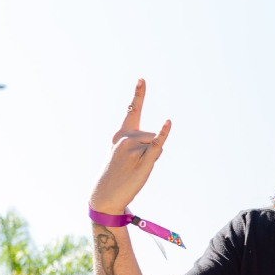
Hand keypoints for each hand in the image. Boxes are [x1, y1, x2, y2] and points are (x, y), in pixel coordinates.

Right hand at [89, 79, 171, 214]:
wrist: (106, 195)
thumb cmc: (117, 175)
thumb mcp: (125, 155)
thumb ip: (142, 144)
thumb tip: (158, 140)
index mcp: (119, 134)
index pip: (132, 111)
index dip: (138, 95)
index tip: (142, 79)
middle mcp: (125, 138)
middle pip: (152, 135)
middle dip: (150, 149)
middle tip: (133, 164)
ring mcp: (133, 148)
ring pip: (156, 144)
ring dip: (152, 157)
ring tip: (136, 168)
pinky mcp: (143, 160)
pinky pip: (157, 145)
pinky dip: (164, 135)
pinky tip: (168, 122)